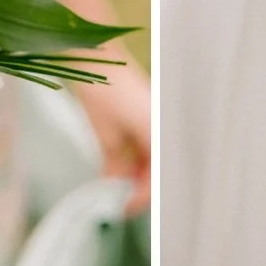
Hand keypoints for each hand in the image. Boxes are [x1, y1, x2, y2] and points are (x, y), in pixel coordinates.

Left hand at [76, 59, 152, 213]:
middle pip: (160, 171)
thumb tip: (114, 190)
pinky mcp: (152, 115)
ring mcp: (161, 121)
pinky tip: (120, 168)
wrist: (99, 55)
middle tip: (118, 204)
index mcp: (160, 135)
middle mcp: (167, 130)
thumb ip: (115, 166)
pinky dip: (137, 159)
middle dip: (140, 189)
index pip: (158, 180)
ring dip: (138, 176)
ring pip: (156, 160)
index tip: (120, 210)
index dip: (140, 199)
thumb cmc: (103, 91)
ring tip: (115, 188)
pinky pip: (151, 145)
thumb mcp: (107, 135)